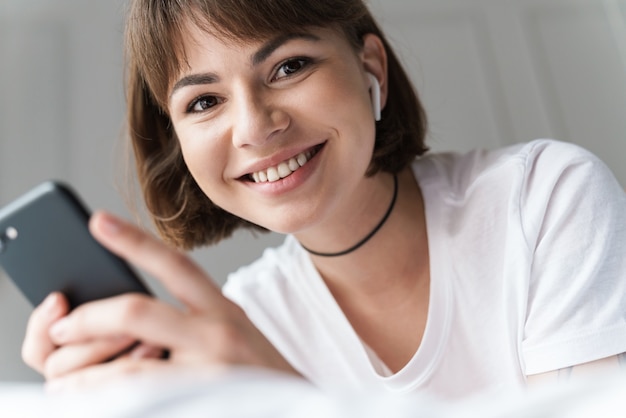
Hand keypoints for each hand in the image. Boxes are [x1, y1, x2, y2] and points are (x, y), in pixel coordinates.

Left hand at [22, 211, 296, 390]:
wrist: (303, 410)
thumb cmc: (258, 376)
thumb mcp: (234, 334)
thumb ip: (193, 323)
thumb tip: (126, 329)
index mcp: (224, 310)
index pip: (175, 265)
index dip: (134, 241)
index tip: (97, 221)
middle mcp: (220, 333)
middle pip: (137, 311)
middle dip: (87, 318)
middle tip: (60, 326)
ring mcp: (212, 372)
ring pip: (128, 365)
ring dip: (83, 370)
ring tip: (62, 378)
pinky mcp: (206, 402)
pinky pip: (138, 397)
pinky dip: (102, 397)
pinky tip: (85, 398)